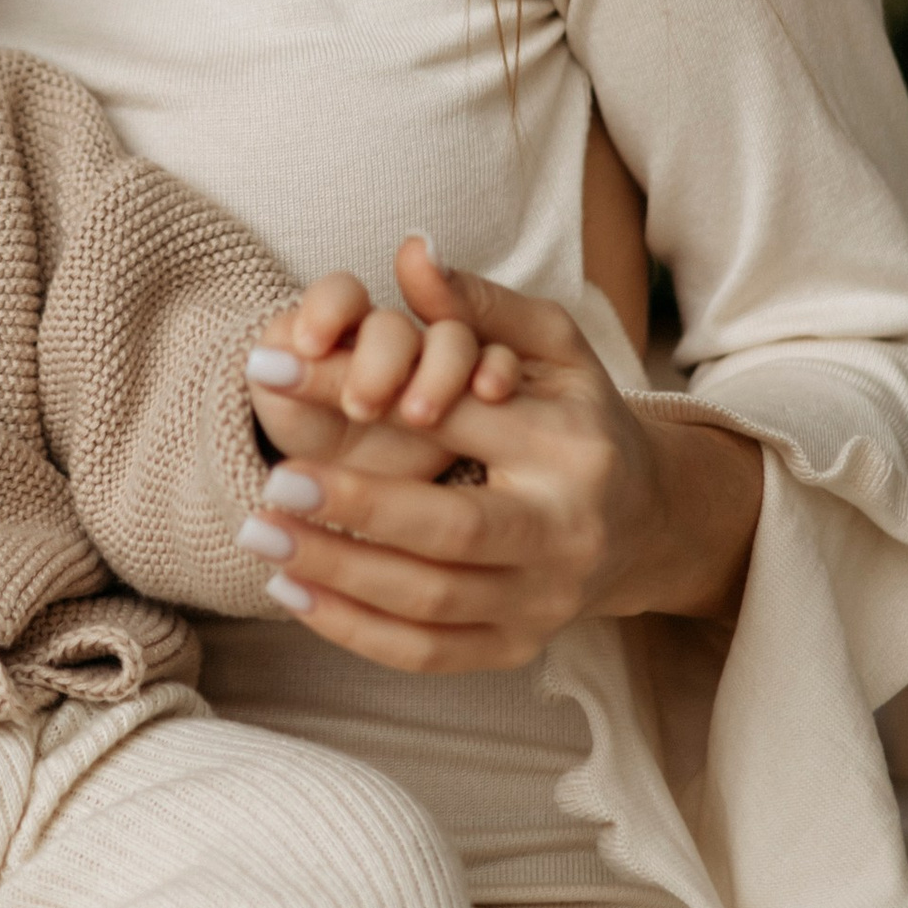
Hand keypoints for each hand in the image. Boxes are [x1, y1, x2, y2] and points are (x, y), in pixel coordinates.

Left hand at [245, 240, 762, 675]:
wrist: (647, 523)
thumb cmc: (581, 419)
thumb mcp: (553, 346)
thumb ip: (479, 301)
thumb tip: (410, 253)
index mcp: (568, 444)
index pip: (448, 410)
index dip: (353, 387)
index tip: (270, 369)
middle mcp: (564, 530)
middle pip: (451, 531)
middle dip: (354, 509)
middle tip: (269, 485)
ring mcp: (543, 600)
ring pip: (430, 602)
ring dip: (338, 572)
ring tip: (261, 536)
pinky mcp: (518, 646)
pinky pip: (427, 653)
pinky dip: (354, 630)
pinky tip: (293, 589)